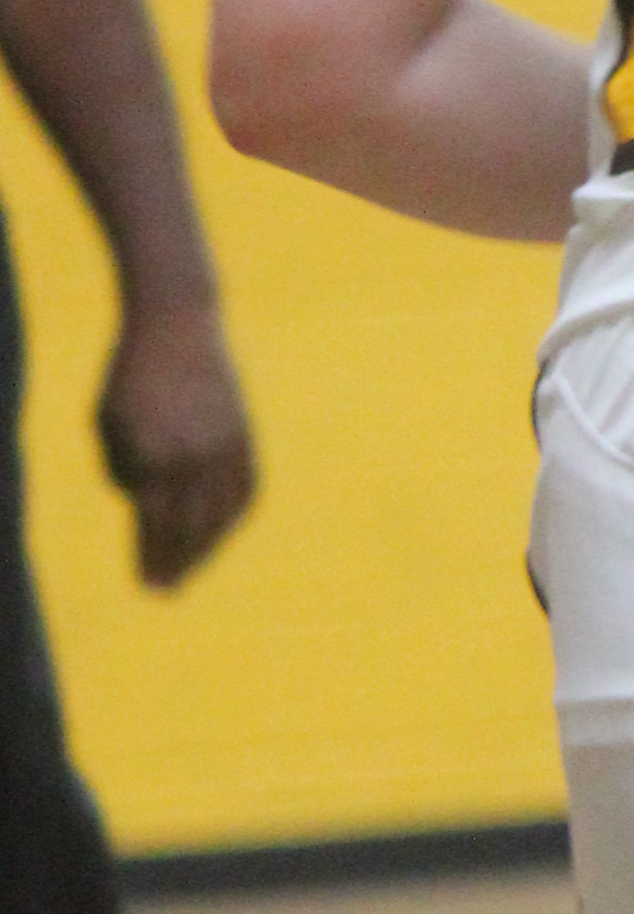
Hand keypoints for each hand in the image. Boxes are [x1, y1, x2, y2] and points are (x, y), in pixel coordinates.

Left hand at [97, 296, 257, 586]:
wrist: (176, 322)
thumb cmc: (128, 374)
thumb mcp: (108, 423)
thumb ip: (125, 469)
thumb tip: (144, 506)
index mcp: (154, 454)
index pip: (154, 523)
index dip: (150, 556)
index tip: (146, 584)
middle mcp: (194, 455)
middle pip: (190, 528)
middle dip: (178, 563)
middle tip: (165, 591)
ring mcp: (225, 445)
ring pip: (222, 514)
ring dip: (208, 546)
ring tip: (191, 566)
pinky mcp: (244, 433)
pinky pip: (245, 488)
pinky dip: (234, 515)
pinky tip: (221, 530)